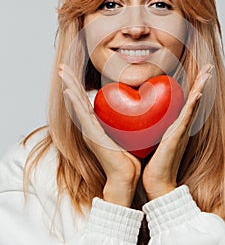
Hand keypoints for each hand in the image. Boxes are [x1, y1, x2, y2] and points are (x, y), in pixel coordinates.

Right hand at [58, 64, 140, 206]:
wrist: (126, 177)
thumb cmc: (130, 157)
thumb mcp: (128, 133)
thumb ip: (129, 120)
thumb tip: (142, 106)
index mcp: (96, 125)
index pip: (85, 101)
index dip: (78, 86)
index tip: (74, 72)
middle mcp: (89, 127)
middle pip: (76, 99)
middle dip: (70, 82)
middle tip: (63, 67)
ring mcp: (88, 131)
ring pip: (76, 104)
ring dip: (69, 87)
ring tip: (63, 73)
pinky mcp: (91, 136)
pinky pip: (81, 116)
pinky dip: (74, 103)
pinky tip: (69, 92)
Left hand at [142, 64, 212, 200]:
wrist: (157, 181)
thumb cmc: (153, 162)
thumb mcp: (151, 139)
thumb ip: (149, 127)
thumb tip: (137, 116)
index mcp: (176, 125)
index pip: (186, 102)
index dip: (193, 87)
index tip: (197, 72)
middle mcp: (182, 126)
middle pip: (195, 100)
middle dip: (202, 83)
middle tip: (208, 67)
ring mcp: (182, 130)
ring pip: (194, 105)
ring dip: (201, 88)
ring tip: (207, 73)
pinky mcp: (178, 136)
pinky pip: (187, 117)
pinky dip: (193, 105)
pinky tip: (198, 93)